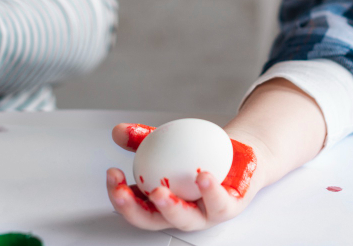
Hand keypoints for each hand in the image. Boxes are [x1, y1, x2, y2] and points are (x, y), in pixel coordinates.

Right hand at [106, 123, 260, 231]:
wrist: (239, 155)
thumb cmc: (202, 155)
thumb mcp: (169, 142)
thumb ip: (142, 138)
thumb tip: (118, 131)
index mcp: (162, 201)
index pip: (135, 205)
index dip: (119, 195)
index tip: (112, 174)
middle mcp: (181, 212)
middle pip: (153, 220)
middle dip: (134, 211)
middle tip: (123, 193)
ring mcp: (204, 214)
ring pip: (185, 219)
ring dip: (170, 207)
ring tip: (159, 191)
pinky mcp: (228, 209)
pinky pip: (218, 203)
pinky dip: (209, 190)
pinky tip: (203, 176)